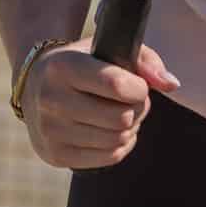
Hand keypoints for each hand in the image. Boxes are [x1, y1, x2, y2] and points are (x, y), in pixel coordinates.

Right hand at [18, 39, 180, 169]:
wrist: (34, 86)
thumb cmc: (82, 64)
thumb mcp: (107, 49)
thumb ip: (145, 61)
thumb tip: (171, 84)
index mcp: (62, 66)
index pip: (116, 84)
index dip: (139, 88)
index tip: (137, 84)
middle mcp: (51, 99)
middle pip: (121, 117)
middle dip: (137, 109)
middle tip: (131, 100)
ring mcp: (51, 130)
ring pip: (118, 139)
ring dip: (130, 127)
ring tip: (120, 113)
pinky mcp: (56, 154)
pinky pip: (109, 157)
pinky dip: (119, 145)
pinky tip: (110, 130)